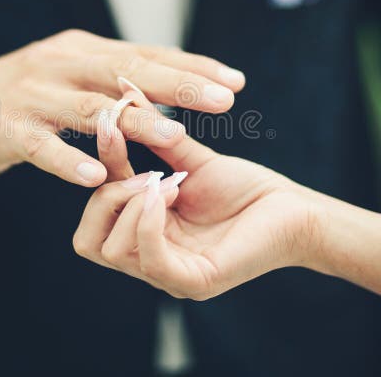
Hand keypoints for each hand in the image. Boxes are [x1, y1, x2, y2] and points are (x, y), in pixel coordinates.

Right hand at [0, 29, 244, 185]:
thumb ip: (114, 79)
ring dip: (134, 123)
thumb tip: (173, 83)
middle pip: (126, 72)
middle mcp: (61, 63)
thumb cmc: (25, 94)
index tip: (235, 82)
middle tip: (222, 100)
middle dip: (178, 85)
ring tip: (175, 138)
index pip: (146, 55)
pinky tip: (96, 178)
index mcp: (83, 49)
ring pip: (89, 108)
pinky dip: (68, 161)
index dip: (191, 67)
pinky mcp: (6, 128)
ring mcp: (32, 95)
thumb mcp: (70, 74)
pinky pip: (41, 146)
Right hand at [74, 89, 324, 299]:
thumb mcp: (188, 160)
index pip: (95, 214)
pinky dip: (147, 219)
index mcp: (143, 233)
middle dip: (104, 195)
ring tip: (164, 179)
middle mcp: (149, 259)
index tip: (111, 125)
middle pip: (87, 241)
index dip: (98, 170)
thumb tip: (123, 99)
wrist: (293, 208)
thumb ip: (153, 140)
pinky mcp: (192, 282)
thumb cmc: (246, 189)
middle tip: (142, 170)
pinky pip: (148, 258)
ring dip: (128, 204)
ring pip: (109, 250)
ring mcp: (168, 275)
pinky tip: (164, 189)